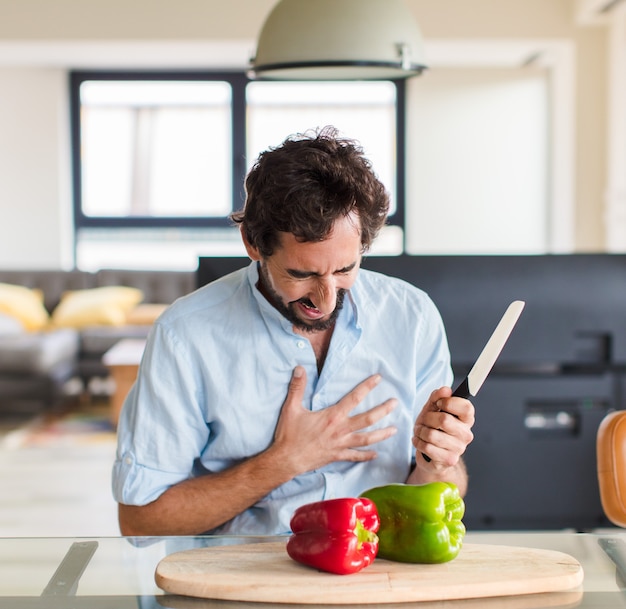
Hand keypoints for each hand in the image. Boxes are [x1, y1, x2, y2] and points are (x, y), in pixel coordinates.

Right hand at [272, 366, 397, 474]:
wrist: (286, 460)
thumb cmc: (289, 434)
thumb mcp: (291, 408)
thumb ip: (297, 387)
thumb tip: (299, 368)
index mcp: (332, 416)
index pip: (354, 398)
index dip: (367, 387)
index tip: (378, 379)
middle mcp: (340, 430)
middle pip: (367, 419)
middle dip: (383, 410)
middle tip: (395, 403)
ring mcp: (340, 445)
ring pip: (366, 439)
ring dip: (381, 434)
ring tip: (394, 430)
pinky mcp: (337, 456)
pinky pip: (355, 456)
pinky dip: (366, 455)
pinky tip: (376, 454)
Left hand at [412, 387, 474, 468]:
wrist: (428, 452)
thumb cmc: (432, 427)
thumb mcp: (432, 409)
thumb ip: (438, 397)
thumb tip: (446, 389)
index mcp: (466, 419)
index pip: (466, 407)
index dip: (448, 402)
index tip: (439, 403)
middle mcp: (466, 434)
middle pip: (444, 420)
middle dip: (427, 418)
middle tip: (425, 421)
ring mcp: (459, 449)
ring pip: (433, 435)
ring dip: (420, 431)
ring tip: (421, 432)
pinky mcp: (449, 460)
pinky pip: (428, 447)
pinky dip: (418, 442)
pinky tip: (419, 441)